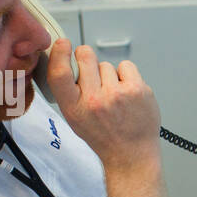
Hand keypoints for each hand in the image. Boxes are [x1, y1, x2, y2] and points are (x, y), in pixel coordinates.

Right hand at [46, 40, 161, 169]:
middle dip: (88, 59)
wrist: (131, 153)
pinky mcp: (137, 89)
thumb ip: (69, 92)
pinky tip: (127, 92)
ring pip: (107, 64)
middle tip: (95, 76)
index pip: (59, 73)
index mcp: (74, 108)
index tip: (63, 44)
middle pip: (86, 56)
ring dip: (110, 76)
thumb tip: (65, 60)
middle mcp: (94, 100)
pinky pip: (126, 66)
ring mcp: (117, 94)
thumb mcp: (75, 118)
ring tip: (115, 96)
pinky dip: (126, 76)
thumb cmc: (103, 136)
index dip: (59, 53)